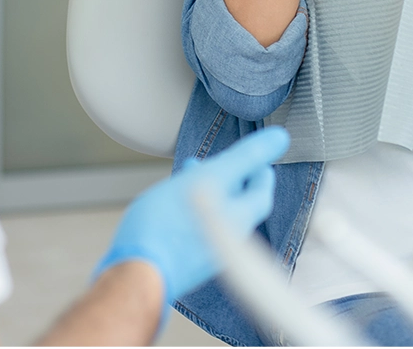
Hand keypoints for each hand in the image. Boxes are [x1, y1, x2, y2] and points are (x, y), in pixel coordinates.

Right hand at [93, 126, 289, 304]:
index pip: (261, 194)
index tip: (258, 158)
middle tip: (226, 161)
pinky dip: (190, 207)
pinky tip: (171, 199)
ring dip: (207, 189)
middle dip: (231, 178)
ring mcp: (202, 254)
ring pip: (213, 214)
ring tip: (192, 169)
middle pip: (237, 205)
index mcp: (239, 221)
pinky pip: (193, 229)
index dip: (261, 171)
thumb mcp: (211, 178)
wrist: (132, 276)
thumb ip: (245, 158)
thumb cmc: (169, 227)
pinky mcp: (180, 261)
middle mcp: (225, 242)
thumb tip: (280, 138)